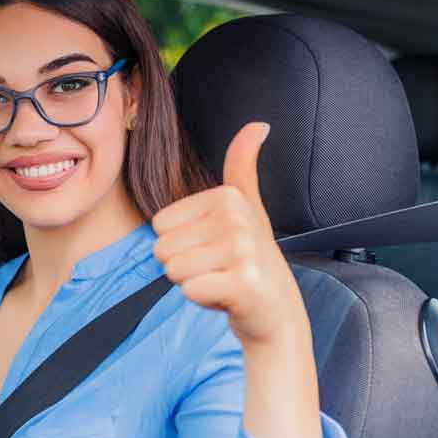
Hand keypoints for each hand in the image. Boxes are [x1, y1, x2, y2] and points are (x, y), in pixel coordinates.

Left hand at [152, 122, 308, 346]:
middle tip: (218, 269)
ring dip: (193, 283)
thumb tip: (256, 125)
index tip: (214, 250)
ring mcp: (242, 250)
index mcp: (228, 197)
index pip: (159, 226)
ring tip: (223, 281)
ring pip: (173, 271)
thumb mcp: (246, 209)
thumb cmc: (250, 260)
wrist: (278, 313)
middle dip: (185, 266)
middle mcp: (237, 218)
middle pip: (162, 248)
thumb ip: (242, 168)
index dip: (182, 245)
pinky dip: (203, 300)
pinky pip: (189, 291)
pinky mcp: (243, 284)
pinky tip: (227, 298)